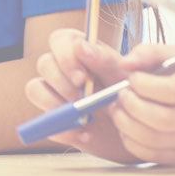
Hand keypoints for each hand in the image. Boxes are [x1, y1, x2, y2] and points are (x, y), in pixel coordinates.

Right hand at [24, 28, 137, 162]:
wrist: (140, 130)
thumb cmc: (132, 95)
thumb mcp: (124, 77)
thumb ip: (104, 59)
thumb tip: (80, 46)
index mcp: (80, 51)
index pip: (59, 40)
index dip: (65, 57)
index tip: (82, 79)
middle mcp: (62, 69)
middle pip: (44, 64)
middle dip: (62, 83)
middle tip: (83, 100)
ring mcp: (55, 93)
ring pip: (35, 88)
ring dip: (55, 104)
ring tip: (84, 118)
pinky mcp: (54, 119)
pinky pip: (44, 122)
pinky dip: (63, 130)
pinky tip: (85, 135)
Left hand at [105, 43, 174, 164]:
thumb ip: (149, 52)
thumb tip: (124, 63)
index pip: (174, 90)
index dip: (145, 85)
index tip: (132, 78)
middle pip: (163, 119)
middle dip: (132, 105)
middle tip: (121, 94)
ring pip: (153, 140)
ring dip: (126, 123)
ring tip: (119, 108)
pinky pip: (152, 155)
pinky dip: (131, 140)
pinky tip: (127, 124)